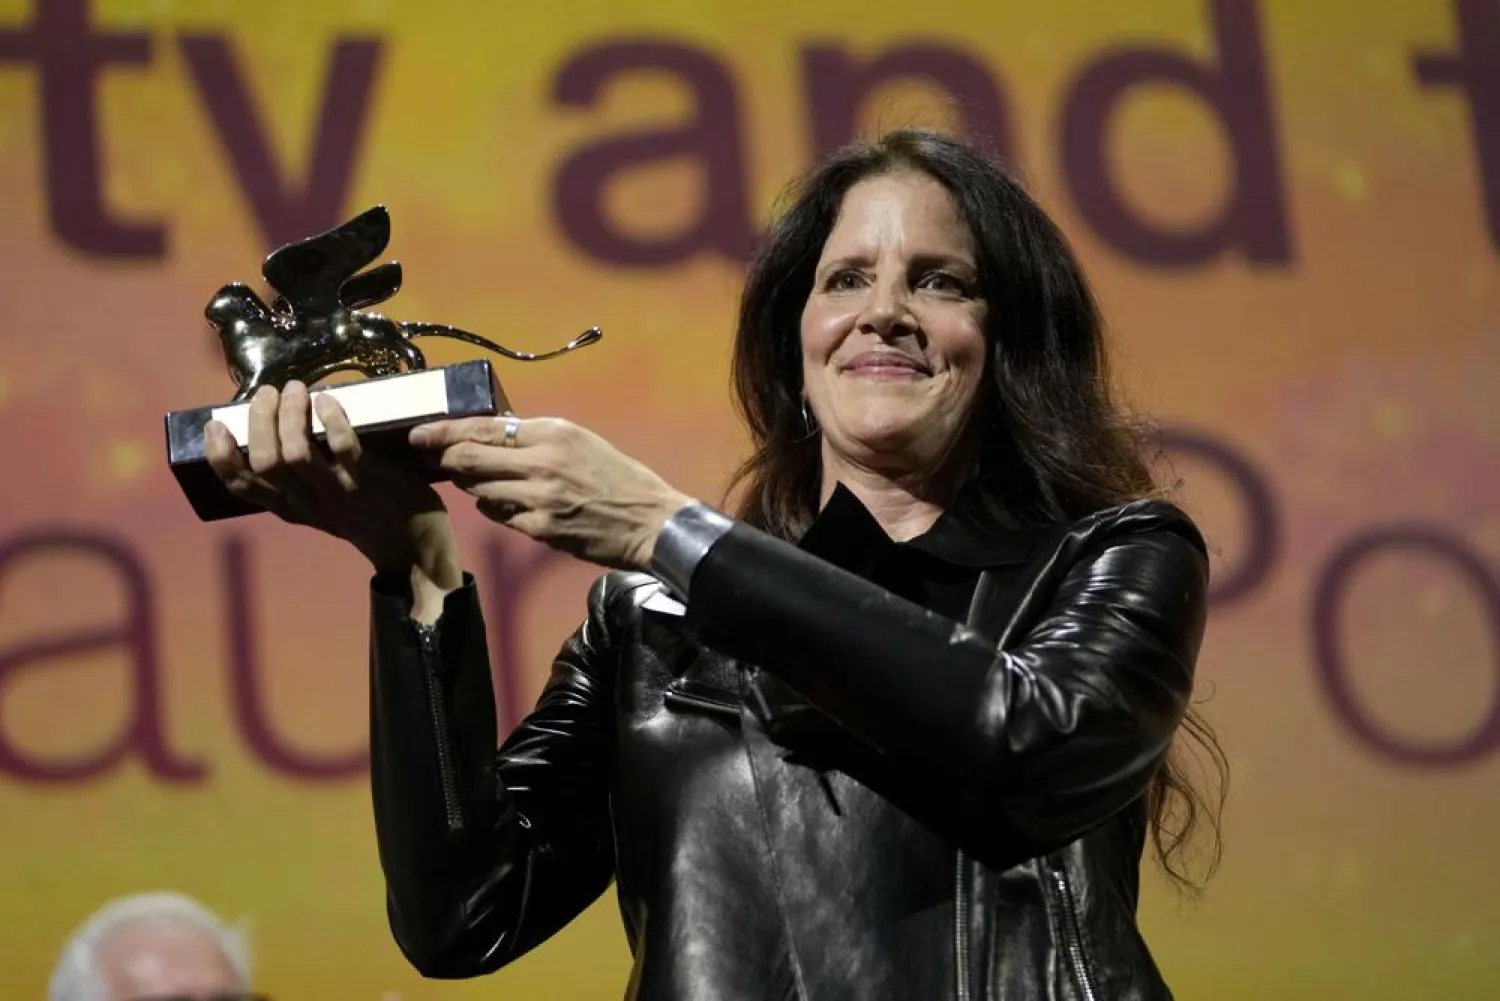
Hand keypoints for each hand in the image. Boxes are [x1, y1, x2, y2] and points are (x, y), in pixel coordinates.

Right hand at [203, 382, 461, 593]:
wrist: (410, 545)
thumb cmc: (361, 516)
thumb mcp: (315, 506)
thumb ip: (291, 481)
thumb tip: (267, 434)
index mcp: (287, 506)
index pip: (240, 486)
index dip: (220, 456)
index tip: (215, 425)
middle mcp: (306, 502)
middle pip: (264, 461)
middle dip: (259, 421)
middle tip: (268, 392)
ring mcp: (336, 492)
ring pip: (297, 453)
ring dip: (291, 416)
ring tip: (296, 389)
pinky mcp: (368, 481)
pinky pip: (344, 448)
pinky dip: (332, 420)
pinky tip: (327, 400)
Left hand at [410, 415, 692, 570]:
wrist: (650, 521)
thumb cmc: (618, 479)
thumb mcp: (580, 443)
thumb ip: (536, 438)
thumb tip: (490, 436)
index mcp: (552, 432)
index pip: (483, 426)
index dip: (443, 431)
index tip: (418, 434)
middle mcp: (542, 461)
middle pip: (468, 458)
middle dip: (443, 458)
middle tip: (429, 458)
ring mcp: (538, 497)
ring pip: (478, 489)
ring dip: (470, 486)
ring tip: (475, 481)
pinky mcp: (540, 528)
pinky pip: (498, 515)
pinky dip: (494, 508)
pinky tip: (505, 505)